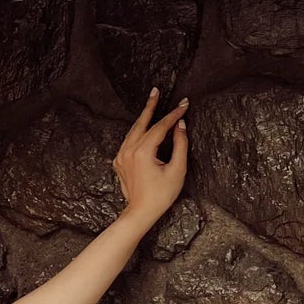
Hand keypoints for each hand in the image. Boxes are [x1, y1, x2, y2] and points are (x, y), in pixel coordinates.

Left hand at [113, 87, 187, 229]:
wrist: (141, 212)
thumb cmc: (162, 194)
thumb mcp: (177, 170)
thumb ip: (180, 145)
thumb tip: (181, 125)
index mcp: (142, 152)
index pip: (160, 127)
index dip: (173, 115)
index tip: (184, 104)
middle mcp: (128, 151)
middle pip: (142, 123)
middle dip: (151, 106)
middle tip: (156, 91)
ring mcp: (121, 156)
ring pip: (133, 131)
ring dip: (143, 117)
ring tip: (151, 103)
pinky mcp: (119, 161)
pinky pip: (129, 141)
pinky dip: (137, 132)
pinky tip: (144, 127)